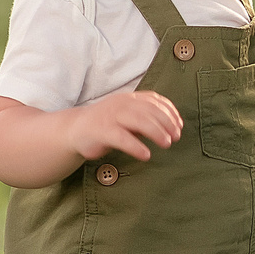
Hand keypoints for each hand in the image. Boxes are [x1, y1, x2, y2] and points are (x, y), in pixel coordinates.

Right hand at [64, 90, 181, 164]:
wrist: (75, 129)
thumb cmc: (106, 124)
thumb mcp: (128, 117)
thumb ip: (146, 119)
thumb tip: (172, 127)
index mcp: (129, 98)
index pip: (155, 100)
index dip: (170, 112)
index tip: (179, 126)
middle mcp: (121, 104)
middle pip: (150, 110)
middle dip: (167, 123)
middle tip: (176, 137)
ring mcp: (111, 116)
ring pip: (139, 120)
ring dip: (156, 132)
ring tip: (167, 144)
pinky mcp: (102, 131)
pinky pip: (122, 138)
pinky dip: (136, 146)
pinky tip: (146, 155)